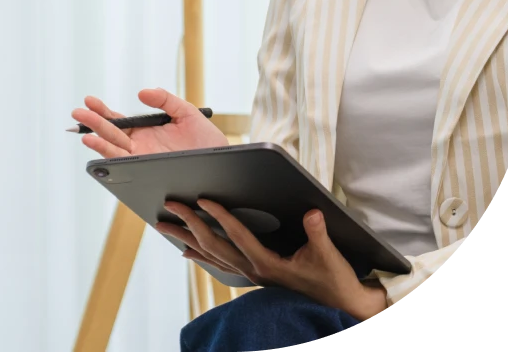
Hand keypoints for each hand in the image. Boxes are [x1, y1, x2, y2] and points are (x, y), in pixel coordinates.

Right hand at [72, 87, 227, 157]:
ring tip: (84, 134)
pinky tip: (100, 148)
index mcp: (146, 131)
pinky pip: (125, 164)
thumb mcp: (187, 113)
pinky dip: (110, 157)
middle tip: (77, 112)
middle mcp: (140, 146)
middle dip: (93, 123)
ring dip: (98, 141)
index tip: (89, 101)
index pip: (119, 121)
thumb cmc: (208, 141)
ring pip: (114, 150)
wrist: (224, 164)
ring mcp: (143, 160)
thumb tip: (142, 92)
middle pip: (111, 134)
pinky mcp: (148, 171)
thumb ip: (165, 100)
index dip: (103, 111)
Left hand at [156, 200, 388, 322]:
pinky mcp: (253, 276)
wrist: (342, 308)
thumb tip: (313, 212)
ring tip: (165, 226)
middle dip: (190, 223)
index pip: (238, 236)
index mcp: (268, 264)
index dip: (221, 216)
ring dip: (187, 238)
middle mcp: (253, 271)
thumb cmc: (335, 281)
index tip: (203, 199)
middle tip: (170, 204)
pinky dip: (201, 255)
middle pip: (214, 245)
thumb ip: (318, 234)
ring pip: (211, 255)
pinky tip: (187, 250)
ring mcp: (251, 275)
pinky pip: (219, 264)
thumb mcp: (330, 256)